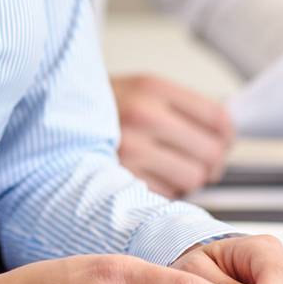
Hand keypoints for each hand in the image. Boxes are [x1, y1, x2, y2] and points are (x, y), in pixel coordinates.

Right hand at [112, 72, 234, 196]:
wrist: (55, 120)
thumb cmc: (106, 109)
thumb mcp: (143, 90)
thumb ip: (184, 107)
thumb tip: (227, 131)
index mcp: (151, 88)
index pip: (217, 117)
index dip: (227, 134)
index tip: (223, 139)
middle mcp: (142, 116)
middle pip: (210, 152)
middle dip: (212, 161)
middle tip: (202, 160)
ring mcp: (130, 149)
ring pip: (192, 178)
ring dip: (188, 179)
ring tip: (173, 168)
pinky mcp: (121, 178)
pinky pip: (168, 195)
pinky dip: (167, 191)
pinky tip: (153, 177)